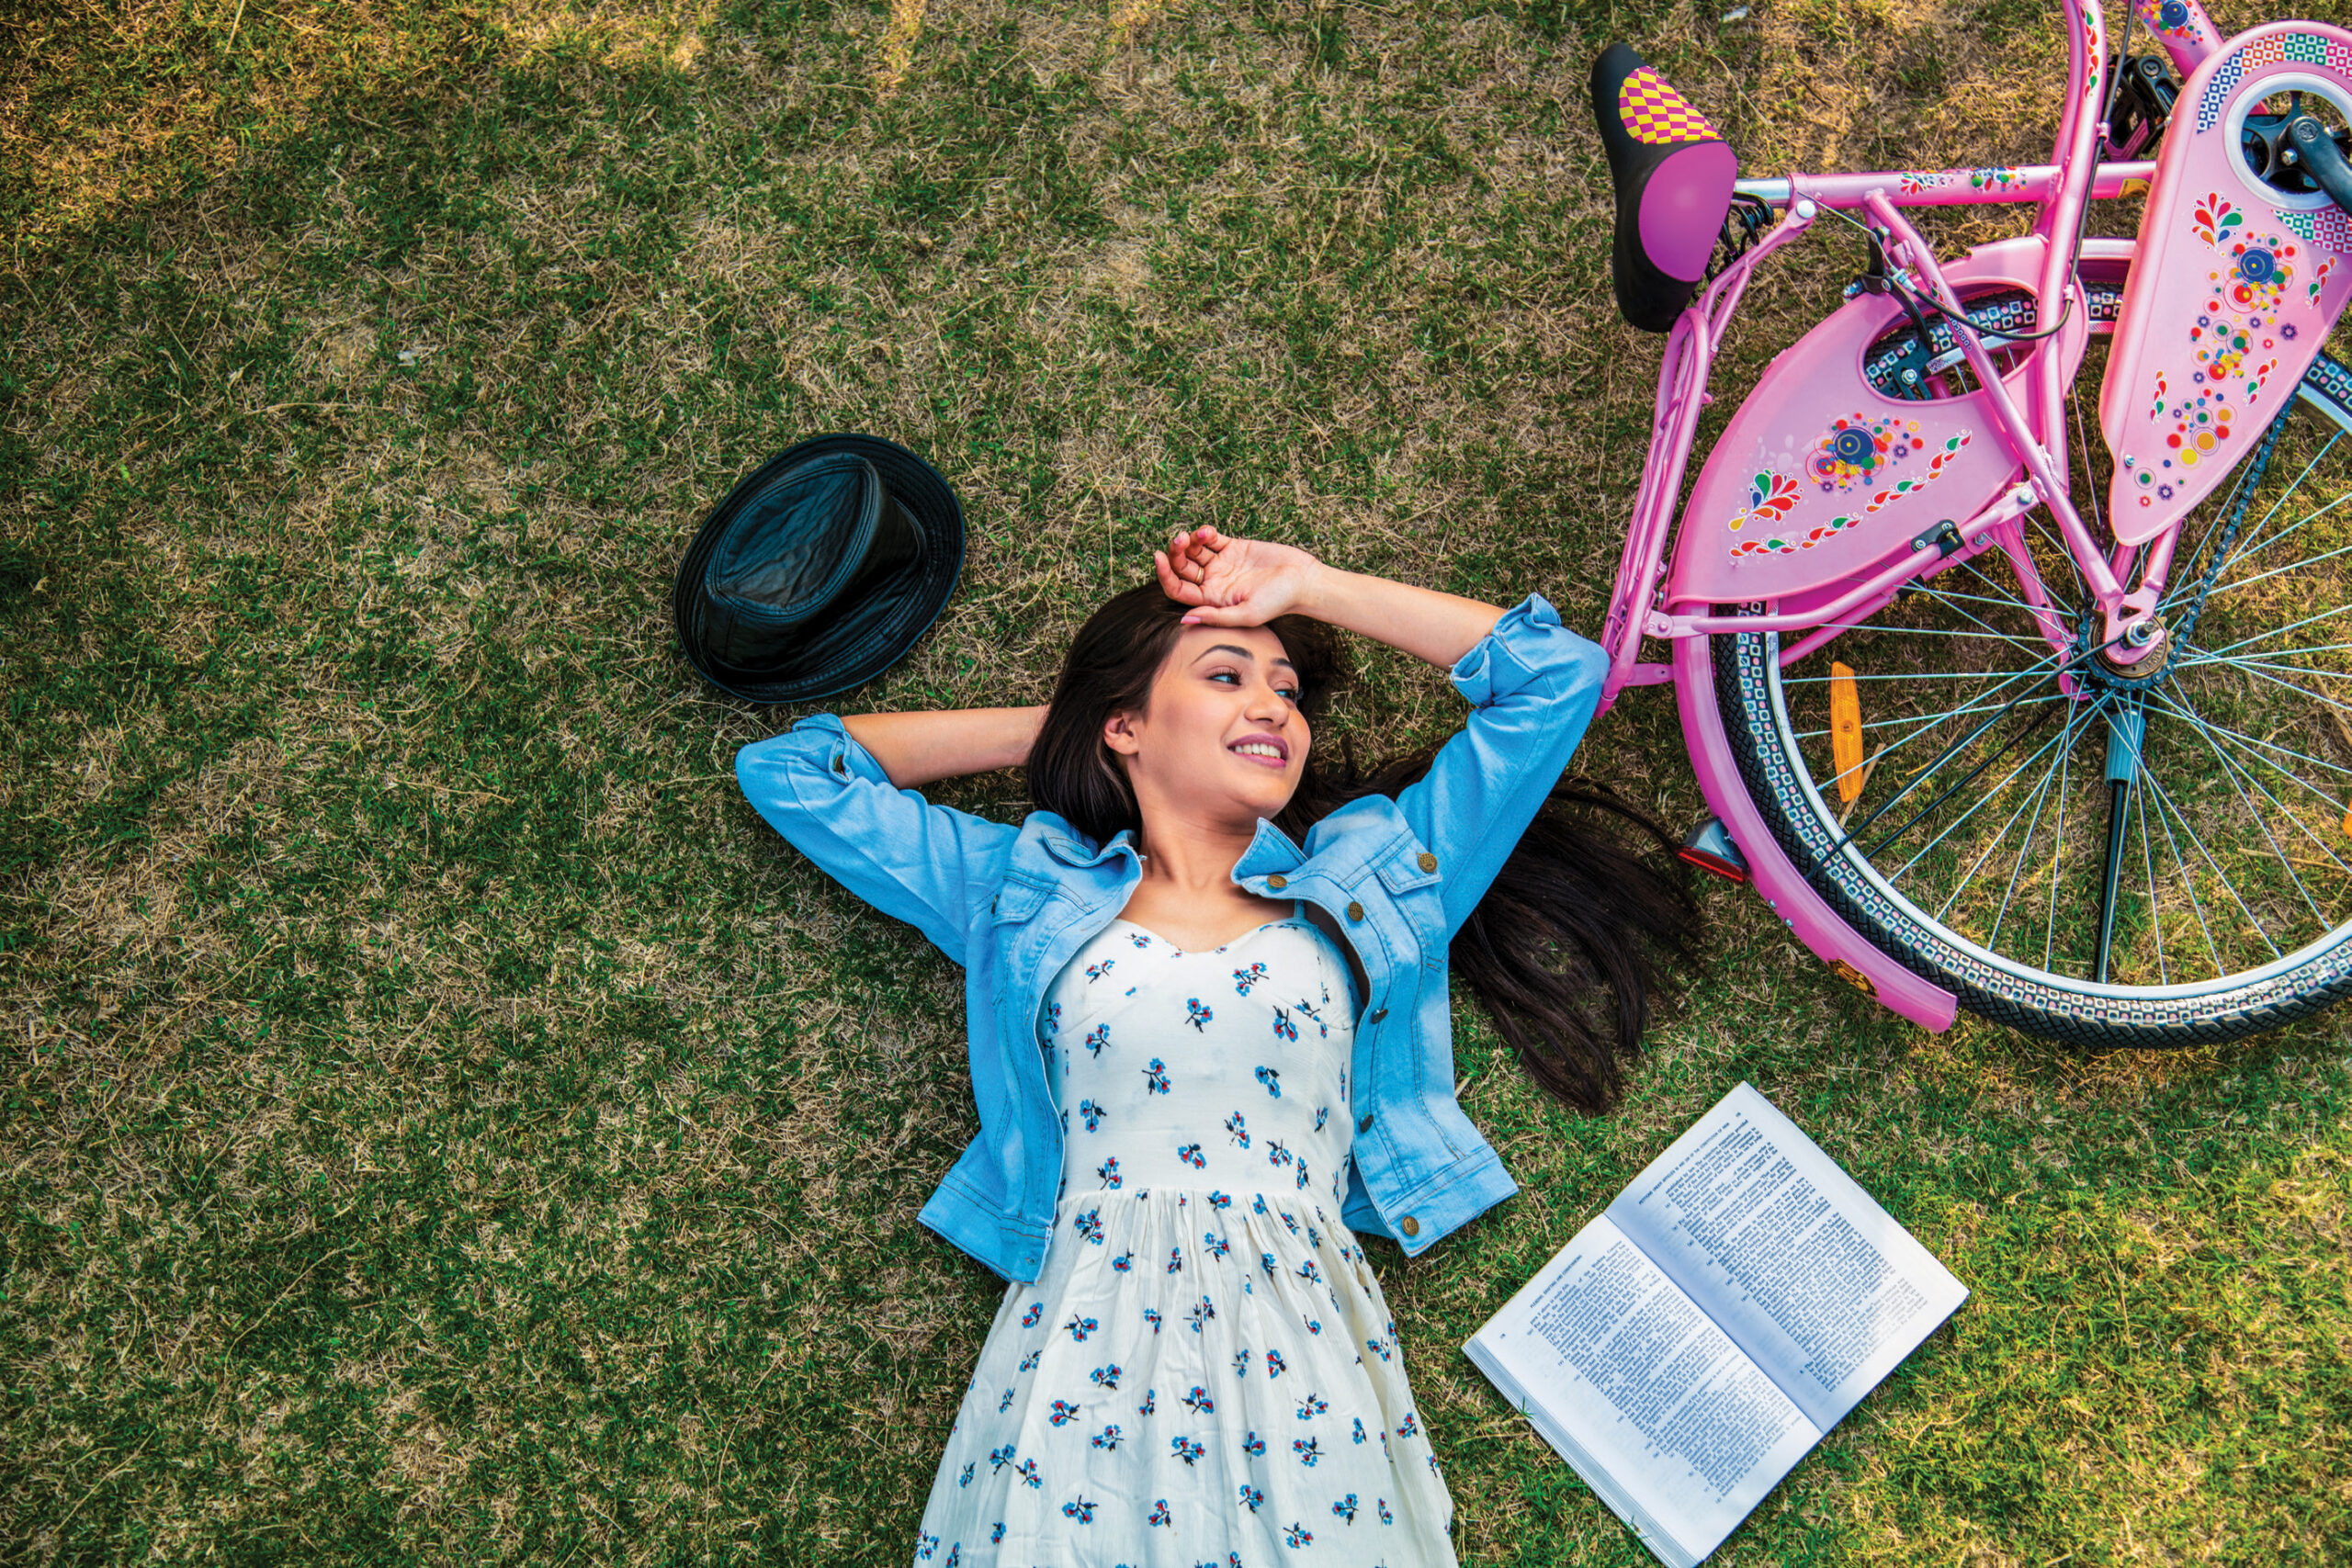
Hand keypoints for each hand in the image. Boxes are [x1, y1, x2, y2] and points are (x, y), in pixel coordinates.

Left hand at [1152, 526, 1325, 626]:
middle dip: (1175, 553)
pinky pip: (1211, 539)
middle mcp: (1213, 583)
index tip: (1159, 557)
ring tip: (1194, 534)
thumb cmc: (1279, 602)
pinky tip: (1207, 532)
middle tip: (1179, 539)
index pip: (1178, 589)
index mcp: (1211, 600)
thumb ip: (1216, 616)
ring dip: (1188, 541)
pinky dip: (1205, 533)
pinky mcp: (1234, 548)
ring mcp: (1223, 564)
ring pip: (1194, 551)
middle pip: (1182, 567)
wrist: (1304, 581)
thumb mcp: (1247, 614)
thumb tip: (1184, 621)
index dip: (1164, 575)